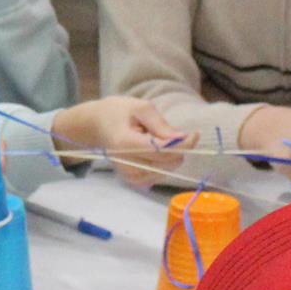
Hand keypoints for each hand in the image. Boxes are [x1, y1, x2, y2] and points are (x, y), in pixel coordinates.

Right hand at [50, 95, 188, 176]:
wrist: (96, 126)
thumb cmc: (118, 112)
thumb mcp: (141, 108)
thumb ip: (161, 125)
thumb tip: (184, 138)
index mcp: (125, 144)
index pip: (162, 151)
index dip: (183, 144)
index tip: (194, 133)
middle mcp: (127, 164)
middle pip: (167, 163)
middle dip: (178, 149)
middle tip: (172, 132)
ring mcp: (130, 176)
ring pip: (166, 170)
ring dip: (170, 156)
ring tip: (154, 139)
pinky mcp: (133, 181)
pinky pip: (160, 175)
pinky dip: (164, 163)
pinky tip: (154, 151)